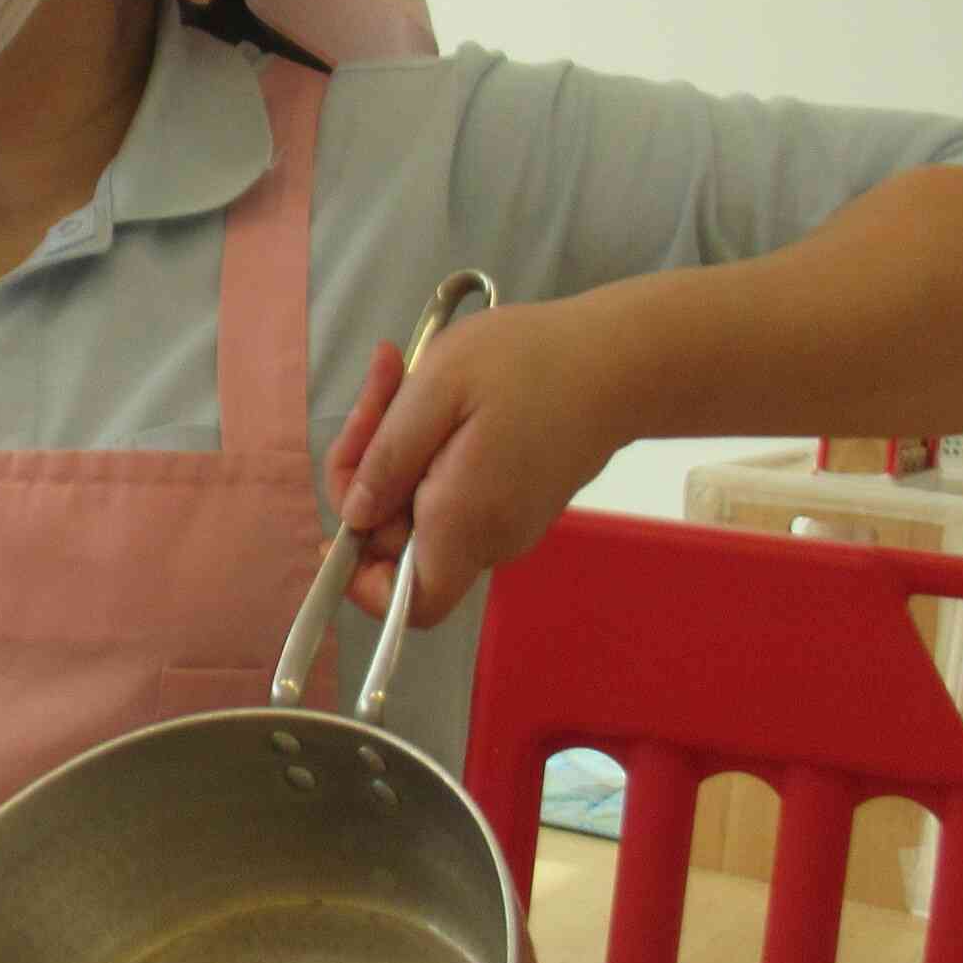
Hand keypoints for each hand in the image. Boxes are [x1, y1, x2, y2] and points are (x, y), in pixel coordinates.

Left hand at [325, 297, 626, 628]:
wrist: (623, 359)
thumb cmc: (532, 362)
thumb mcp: (439, 387)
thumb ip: (388, 457)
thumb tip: (353, 515)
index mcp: (463, 521)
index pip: (405, 603)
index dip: (361, 582)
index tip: (339, 528)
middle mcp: (487, 539)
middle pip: (398, 541)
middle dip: (369, 469)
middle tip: (379, 390)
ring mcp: (506, 522)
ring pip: (420, 507)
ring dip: (396, 446)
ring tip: (401, 374)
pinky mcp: (516, 499)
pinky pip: (451, 490)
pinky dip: (430, 447)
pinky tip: (436, 391)